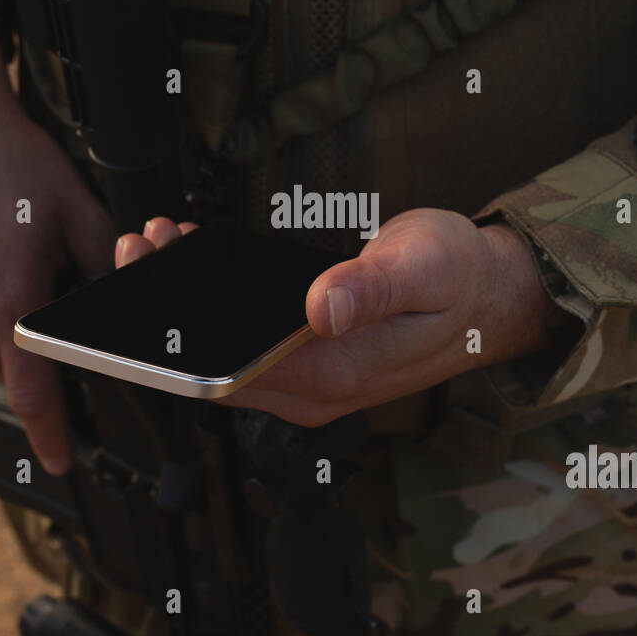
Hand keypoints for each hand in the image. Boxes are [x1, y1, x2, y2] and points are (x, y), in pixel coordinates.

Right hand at [0, 3, 112, 472]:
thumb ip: (104, 276)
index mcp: (9, 300)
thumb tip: (122, 315)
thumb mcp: (80, 214)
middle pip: (2, 357)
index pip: (33, 392)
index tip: (58, 461)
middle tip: (29, 279)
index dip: (49, 434)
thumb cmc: (14, 160)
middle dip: (23, 339)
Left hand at [115, 209, 555, 426]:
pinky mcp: (313, 363)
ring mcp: (312, 383)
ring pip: (226, 360)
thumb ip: (371, 288)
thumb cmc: (461, 278)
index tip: (148, 273)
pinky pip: (248, 347)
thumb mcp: (424, 268)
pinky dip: (213, 310)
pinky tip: (197, 260)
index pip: (229, 374)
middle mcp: (315, 392)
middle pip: (215, 370)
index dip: (176, 335)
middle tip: (140, 246)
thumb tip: (321, 308)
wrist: (496, 297)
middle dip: (165, 312)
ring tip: (159, 243)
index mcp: (335, 375)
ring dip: (185, 309)